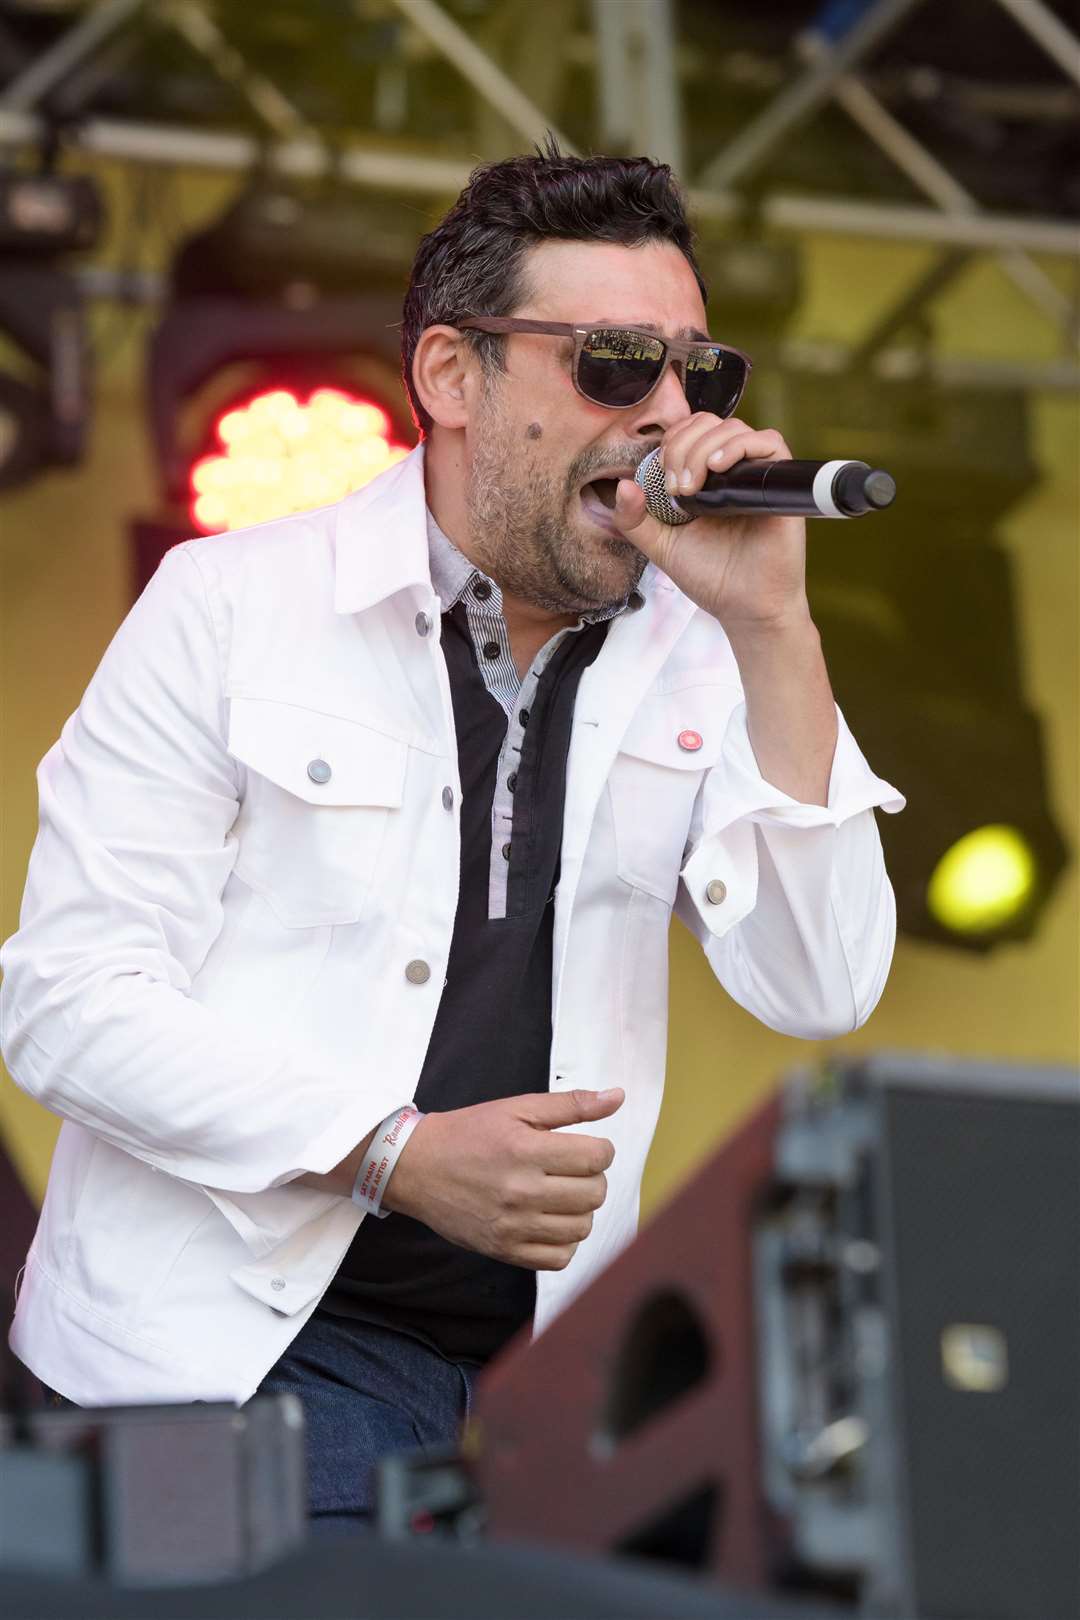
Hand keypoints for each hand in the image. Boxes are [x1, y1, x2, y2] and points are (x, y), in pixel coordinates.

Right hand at [382, 1087, 623, 1269]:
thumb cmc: (468, 1132)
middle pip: (594, 1194)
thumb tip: (617, 1097)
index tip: (586, 1148)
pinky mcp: (504, 1250)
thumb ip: (570, 1104)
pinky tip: (552, 1221)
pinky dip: (565, 1242)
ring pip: (582, 1228)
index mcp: (525, 1150)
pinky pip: (559, 1259)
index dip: (601, 1150)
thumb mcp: (516, 1107)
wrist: (416, 1168)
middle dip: (592, 1178)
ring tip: (562, 1194)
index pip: (596, 1158)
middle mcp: (520, 1191)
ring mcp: (512, 1225)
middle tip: (572, 1170)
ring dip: (581, 1210)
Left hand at [613, 414, 810, 636]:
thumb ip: (634, 520)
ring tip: (692, 488)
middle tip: (676, 487)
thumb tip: (624, 485)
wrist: (745, 607)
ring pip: (734, 428)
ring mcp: (756, 475)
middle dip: (682, 446)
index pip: (689, 431)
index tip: (662, 479)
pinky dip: (740, 446)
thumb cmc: (710, 577)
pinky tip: (718, 468)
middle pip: (708, 423)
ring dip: (703, 449)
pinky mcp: (779, 483)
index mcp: (705, 477)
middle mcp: (732, 471)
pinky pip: (770, 443)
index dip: (671, 442)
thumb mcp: (661, 546)